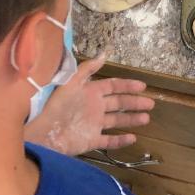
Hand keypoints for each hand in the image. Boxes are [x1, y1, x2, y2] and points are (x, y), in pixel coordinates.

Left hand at [23, 52, 154, 155]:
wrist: (44, 132)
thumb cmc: (56, 105)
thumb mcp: (71, 81)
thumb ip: (87, 68)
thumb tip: (105, 53)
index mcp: (90, 92)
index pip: (113, 86)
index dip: (127, 85)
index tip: (143, 85)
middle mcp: (94, 107)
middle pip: (119, 103)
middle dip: (134, 102)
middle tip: (151, 103)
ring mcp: (93, 125)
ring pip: (117, 121)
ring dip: (131, 119)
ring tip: (146, 118)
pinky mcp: (90, 140)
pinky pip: (108, 141)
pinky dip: (121, 140)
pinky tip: (133, 138)